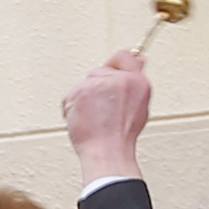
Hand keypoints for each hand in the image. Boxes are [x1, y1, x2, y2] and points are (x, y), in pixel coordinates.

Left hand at [63, 49, 156, 181]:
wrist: (108, 151)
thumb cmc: (121, 137)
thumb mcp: (138, 106)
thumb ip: (134, 83)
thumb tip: (137, 60)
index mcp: (138, 83)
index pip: (124, 57)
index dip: (114, 63)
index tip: (108, 69)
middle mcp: (121, 80)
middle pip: (99, 71)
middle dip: (96, 88)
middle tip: (101, 109)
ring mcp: (100, 84)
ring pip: (83, 84)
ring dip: (83, 99)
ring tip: (94, 117)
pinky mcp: (82, 91)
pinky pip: (70, 96)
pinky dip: (71, 109)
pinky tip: (83, 120)